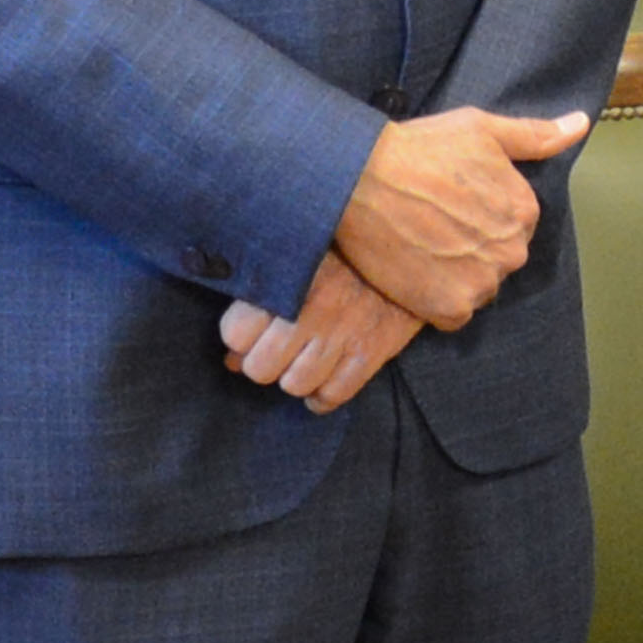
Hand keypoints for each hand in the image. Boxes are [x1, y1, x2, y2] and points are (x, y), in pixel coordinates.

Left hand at [222, 253, 420, 412]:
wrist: (411, 244)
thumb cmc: (344, 248)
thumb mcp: (298, 256)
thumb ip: (261, 297)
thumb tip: (232, 358)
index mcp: (287, 278)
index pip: (236, 334)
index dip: (241, 337)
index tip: (253, 331)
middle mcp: (311, 310)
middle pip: (261, 368)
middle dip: (265, 362)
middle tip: (277, 351)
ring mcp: (344, 333)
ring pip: (295, 385)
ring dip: (295, 378)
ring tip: (303, 363)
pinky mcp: (374, 350)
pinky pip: (335, 394)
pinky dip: (323, 397)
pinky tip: (322, 383)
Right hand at [334, 104, 592, 324]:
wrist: (357, 179)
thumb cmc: (418, 148)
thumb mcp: (482, 129)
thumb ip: (536, 135)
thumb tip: (580, 124)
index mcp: (526, 211)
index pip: (513, 226)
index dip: (479, 217)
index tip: (450, 205)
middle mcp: (513, 250)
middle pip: (498, 258)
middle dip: (471, 247)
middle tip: (430, 225)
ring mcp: (482, 282)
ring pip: (477, 287)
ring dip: (454, 276)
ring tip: (419, 247)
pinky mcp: (449, 308)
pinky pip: (453, 315)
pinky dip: (435, 301)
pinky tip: (414, 273)